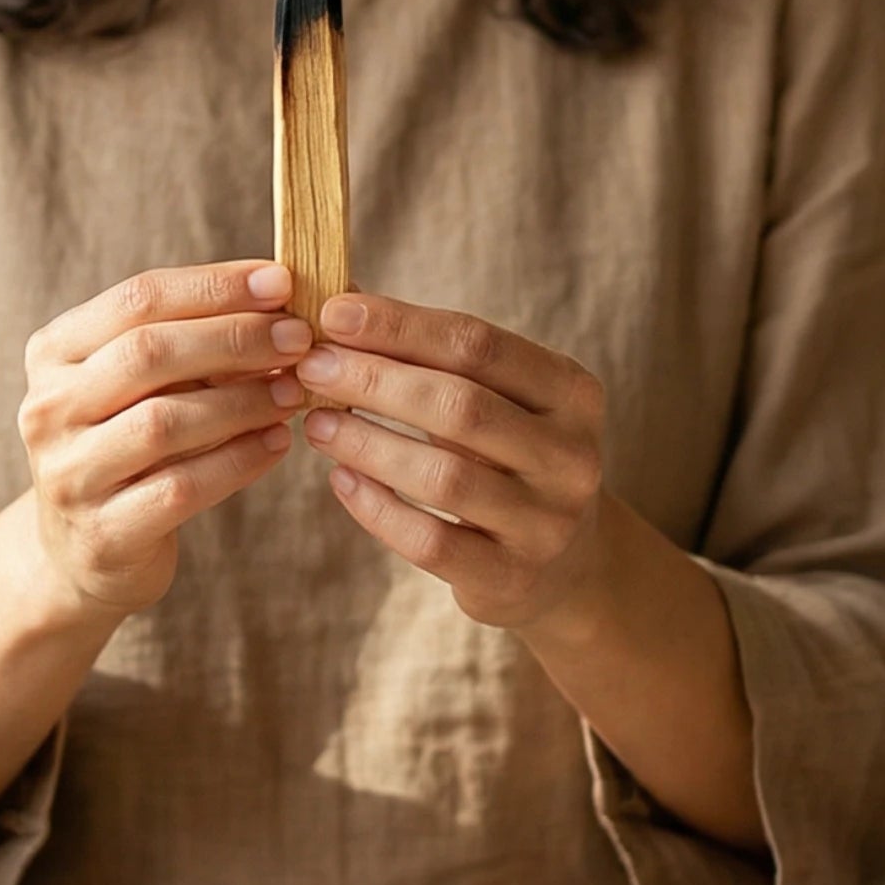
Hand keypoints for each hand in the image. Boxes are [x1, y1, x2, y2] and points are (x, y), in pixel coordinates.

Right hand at [19, 260, 307, 615]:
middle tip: (298, 338)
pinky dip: (239, 461)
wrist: (83, 550)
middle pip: (148, 353)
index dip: (215, 286)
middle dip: (234, 338)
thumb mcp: (144, 383)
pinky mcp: (102, 533)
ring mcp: (68, 473)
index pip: (137, 298)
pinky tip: (277, 443)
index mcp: (54, 351)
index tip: (281, 282)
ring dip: (242, 401)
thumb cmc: (128, 443)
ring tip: (294, 392)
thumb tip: (279, 301)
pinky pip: (181, 488)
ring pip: (164, 422)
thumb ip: (193, 341)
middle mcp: (48, 407)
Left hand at [285, 293, 611, 631]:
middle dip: (375, 380)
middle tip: (311, 366)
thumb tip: (339, 306)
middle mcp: (572, 455)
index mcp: (572, 392)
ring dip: (368, 442)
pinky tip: (340, 480)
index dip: (400, 326)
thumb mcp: (496, 400)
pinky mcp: (512, 578)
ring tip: (315, 422)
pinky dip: (377, 508)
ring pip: (444, 476)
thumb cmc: (508, 456)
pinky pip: (432, 542)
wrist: (565, 564)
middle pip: (460, 406)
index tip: (333, 312)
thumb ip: (432, 358)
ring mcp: (547, 523)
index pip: (478, 344)